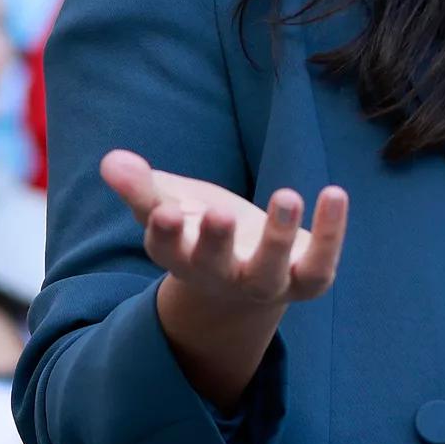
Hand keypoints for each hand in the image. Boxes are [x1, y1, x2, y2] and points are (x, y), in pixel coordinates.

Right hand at [101, 149, 346, 410]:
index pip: (168, 249)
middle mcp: (222, 277)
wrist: (248, 279)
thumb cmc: (201, 231)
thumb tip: (111, 160)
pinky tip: (333, 194)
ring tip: (286, 194)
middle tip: (219, 213)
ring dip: (277, 236)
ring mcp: (265, 283)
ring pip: (269, 271)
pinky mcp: (306, 279)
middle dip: (216, 242)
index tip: (164, 211)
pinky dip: (329, 233)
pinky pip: (318, 264)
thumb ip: (142, 186)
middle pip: (215, 267)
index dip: (166, 233)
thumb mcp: (170, 204)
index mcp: (182, 257)